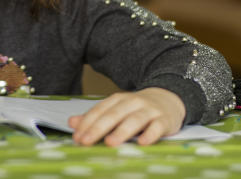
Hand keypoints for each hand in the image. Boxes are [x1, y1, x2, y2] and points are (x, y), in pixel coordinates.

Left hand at [68, 87, 185, 145]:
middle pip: (113, 115)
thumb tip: (72, 122)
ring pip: (134, 120)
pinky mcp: (164, 120)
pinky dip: (150, 134)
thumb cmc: (137, 109)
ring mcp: (149, 110)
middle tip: (86, 141)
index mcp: (118, 100)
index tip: (77, 136)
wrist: (168, 99)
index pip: (100, 110)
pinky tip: (143, 143)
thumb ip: (95, 117)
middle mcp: (132, 103)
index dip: (87, 123)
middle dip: (98, 128)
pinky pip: (157, 127)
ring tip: (110, 142)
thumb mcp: (116, 110)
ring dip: (122, 131)